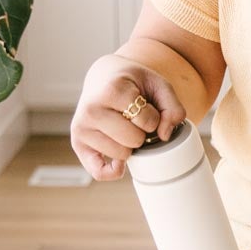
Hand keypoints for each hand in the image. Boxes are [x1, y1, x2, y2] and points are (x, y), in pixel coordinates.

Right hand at [70, 54, 186, 182]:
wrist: (102, 77)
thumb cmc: (132, 83)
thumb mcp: (158, 84)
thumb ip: (172, 107)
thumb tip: (165, 135)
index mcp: (111, 90)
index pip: (147, 121)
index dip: (153, 117)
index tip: (143, 105)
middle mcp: (91, 110)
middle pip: (134, 141)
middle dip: (141, 132)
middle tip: (132, 118)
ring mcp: (81, 128)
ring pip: (121, 155)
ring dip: (128, 145)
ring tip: (122, 127)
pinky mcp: (77, 144)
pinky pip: (99, 172)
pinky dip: (113, 171)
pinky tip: (118, 160)